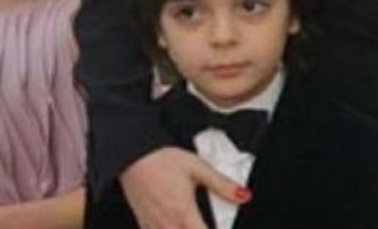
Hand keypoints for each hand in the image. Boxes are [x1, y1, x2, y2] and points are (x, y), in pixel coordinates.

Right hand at [120, 147, 247, 228]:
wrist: (134, 157)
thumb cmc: (163, 161)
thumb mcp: (198, 168)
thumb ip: (222, 184)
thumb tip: (243, 195)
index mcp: (184, 212)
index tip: (223, 228)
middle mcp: (167, 224)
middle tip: (204, 224)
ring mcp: (153, 227)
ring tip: (194, 225)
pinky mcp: (144, 224)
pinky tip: (176, 226)